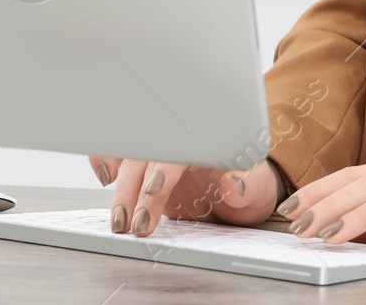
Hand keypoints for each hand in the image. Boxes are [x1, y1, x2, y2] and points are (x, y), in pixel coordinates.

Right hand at [89, 154, 281, 237]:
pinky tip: (107, 177)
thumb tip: (235, 181)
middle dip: (134, 189)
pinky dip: (108, 157)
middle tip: (130, 224)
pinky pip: (124, 150)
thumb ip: (248, 186)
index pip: (181, 150)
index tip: (153, 192)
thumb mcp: (259, 190)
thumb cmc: (252, 186)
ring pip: (132, 156)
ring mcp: (164, 152)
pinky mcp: (150, 164)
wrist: (245, 189)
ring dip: (120, 185)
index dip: (164, 170)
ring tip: (118, 220)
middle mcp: (183, 142)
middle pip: (149, 155)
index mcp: (210, 142)